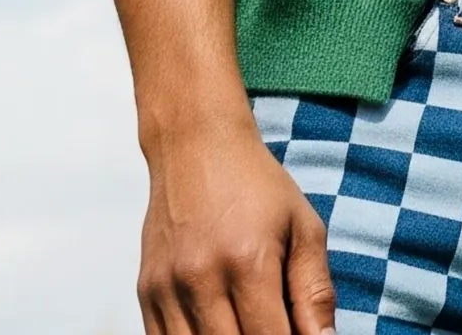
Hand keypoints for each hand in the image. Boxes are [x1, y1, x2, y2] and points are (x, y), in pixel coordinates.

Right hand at [138, 126, 336, 334]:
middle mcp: (201, 278)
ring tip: (245, 324)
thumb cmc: (258, 187)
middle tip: (272, 327)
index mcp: (249, 262)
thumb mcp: (304, 228)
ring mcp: (167, 288)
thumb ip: (315, 292)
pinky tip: (217, 327)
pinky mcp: (146, 291)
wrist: (196, 146)